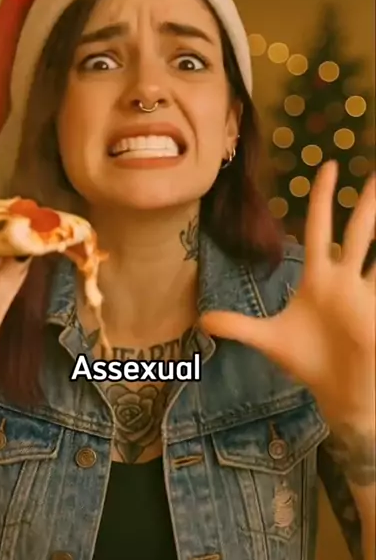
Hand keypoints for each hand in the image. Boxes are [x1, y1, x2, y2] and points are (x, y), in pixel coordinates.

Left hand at [201, 162, 375, 430]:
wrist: (337, 394)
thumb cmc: (308, 362)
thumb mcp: (269, 340)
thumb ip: (238, 326)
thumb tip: (201, 321)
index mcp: (318, 278)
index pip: (318, 228)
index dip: (322, 198)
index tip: (325, 166)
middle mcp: (345, 279)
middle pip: (357, 232)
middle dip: (366, 203)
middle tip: (375, 170)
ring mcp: (365, 295)